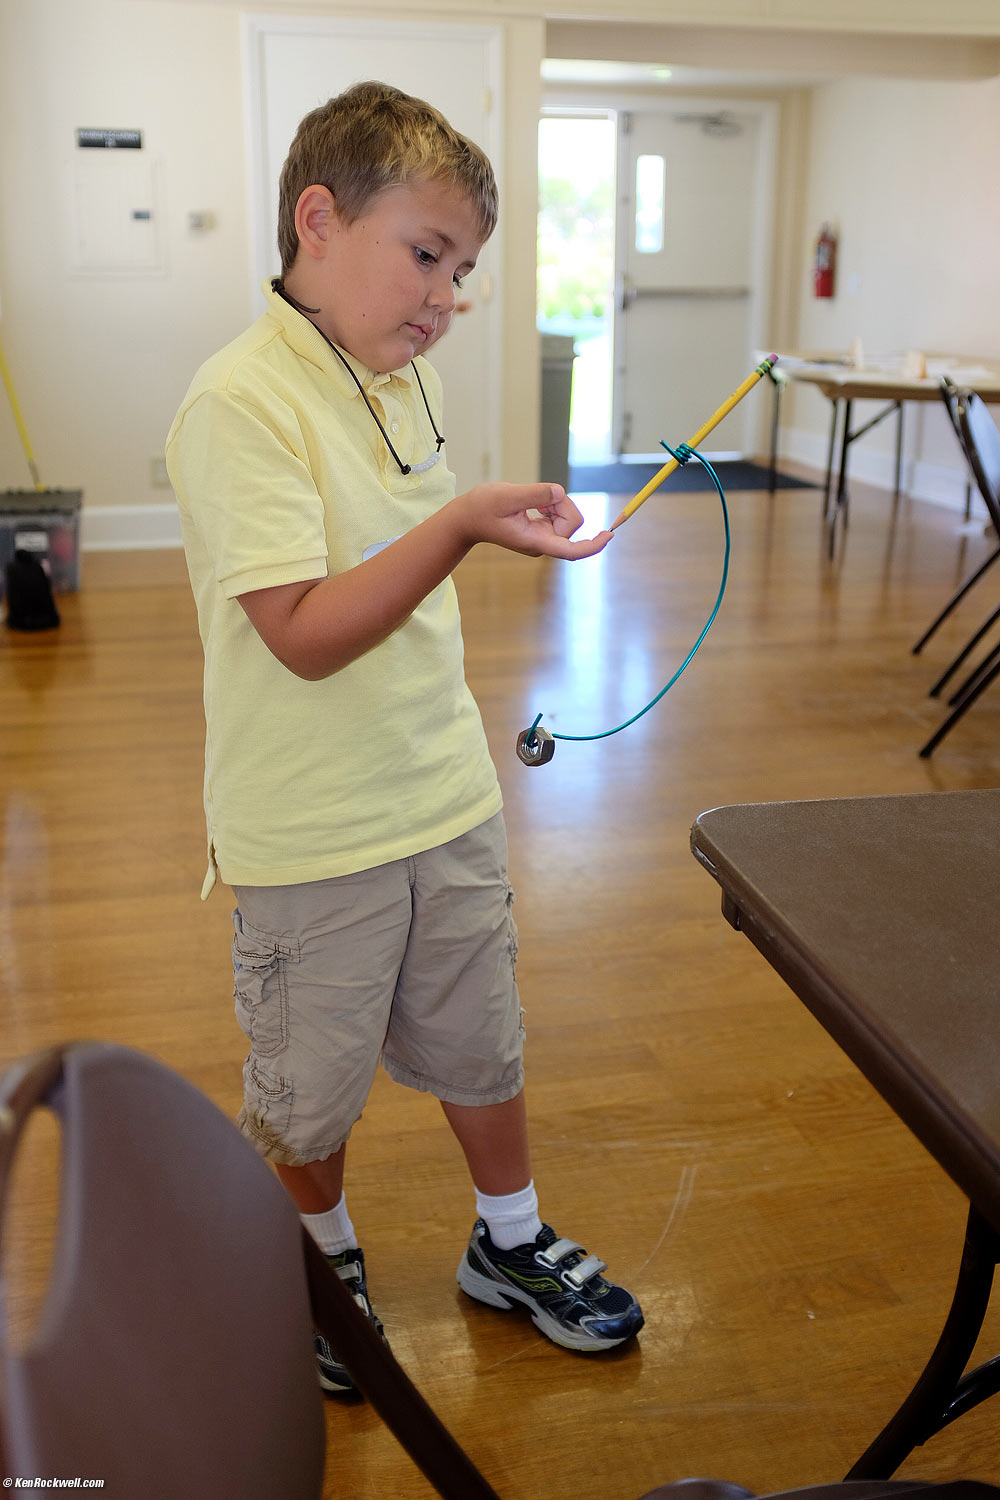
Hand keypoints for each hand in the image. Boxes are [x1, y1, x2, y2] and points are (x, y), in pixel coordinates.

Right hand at [451, 482, 612, 559]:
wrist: (467, 518)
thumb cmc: (481, 508)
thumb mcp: (507, 496)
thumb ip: (535, 495)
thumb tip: (560, 494)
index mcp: (535, 541)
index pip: (571, 550)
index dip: (592, 545)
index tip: (608, 535)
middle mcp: (542, 543)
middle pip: (571, 523)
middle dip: (561, 505)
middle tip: (537, 497)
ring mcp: (542, 538)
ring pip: (566, 516)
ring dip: (553, 503)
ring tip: (529, 501)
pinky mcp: (540, 530)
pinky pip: (558, 513)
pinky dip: (549, 503)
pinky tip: (531, 504)